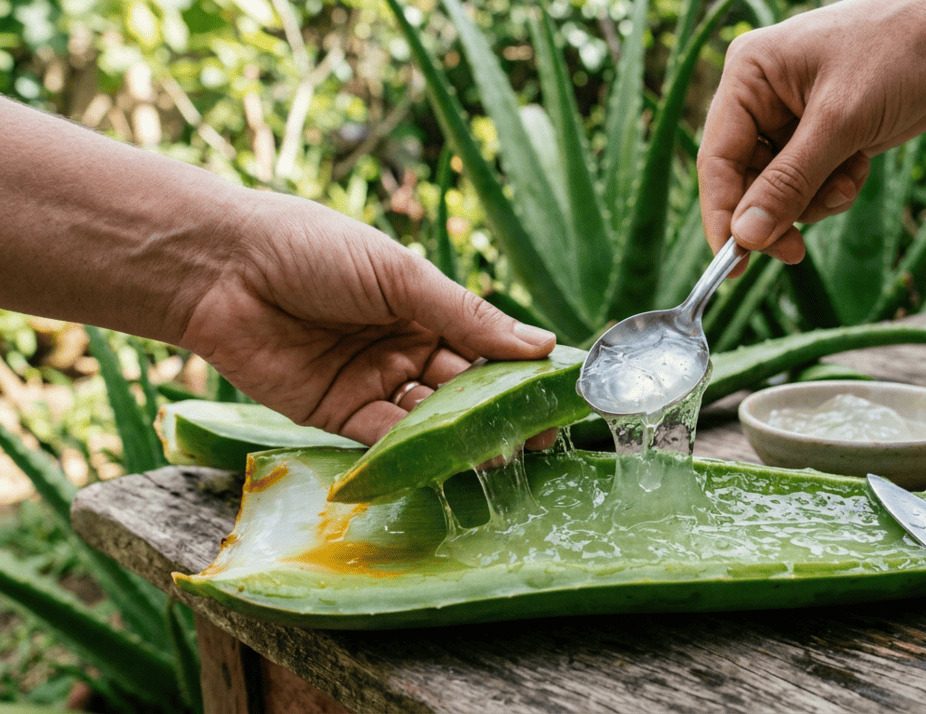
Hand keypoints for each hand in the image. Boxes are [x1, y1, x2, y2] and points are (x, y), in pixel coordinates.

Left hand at [180, 190, 558, 446]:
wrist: (221, 268)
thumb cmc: (313, 250)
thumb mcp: (401, 276)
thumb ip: (468, 316)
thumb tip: (543, 345)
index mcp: (425, 308)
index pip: (485, 347)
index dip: (519, 375)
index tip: (556, 401)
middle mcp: (404, 349)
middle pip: (463, 391)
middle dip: (497, 415)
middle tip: (535, 439)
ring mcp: (372, 384)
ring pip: (428, 421)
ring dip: (460, 438)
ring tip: (496, 455)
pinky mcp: (336, 416)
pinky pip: (382, 440)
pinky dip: (410, 453)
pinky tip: (440, 462)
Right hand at [697, 0, 925, 265]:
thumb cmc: (900, 52)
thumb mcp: (841, 122)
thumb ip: (790, 182)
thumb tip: (746, 237)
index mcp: (749, 75)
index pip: (718, 159)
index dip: (722, 216)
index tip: (733, 265)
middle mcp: (761, 97)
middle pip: (746, 181)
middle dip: (777, 212)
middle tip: (795, 250)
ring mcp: (792, 118)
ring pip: (780, 190)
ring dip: (814, 199)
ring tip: (849, 178)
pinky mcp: (823, 135)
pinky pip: (810, 184)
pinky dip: (834, 188)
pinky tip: (860, 166)